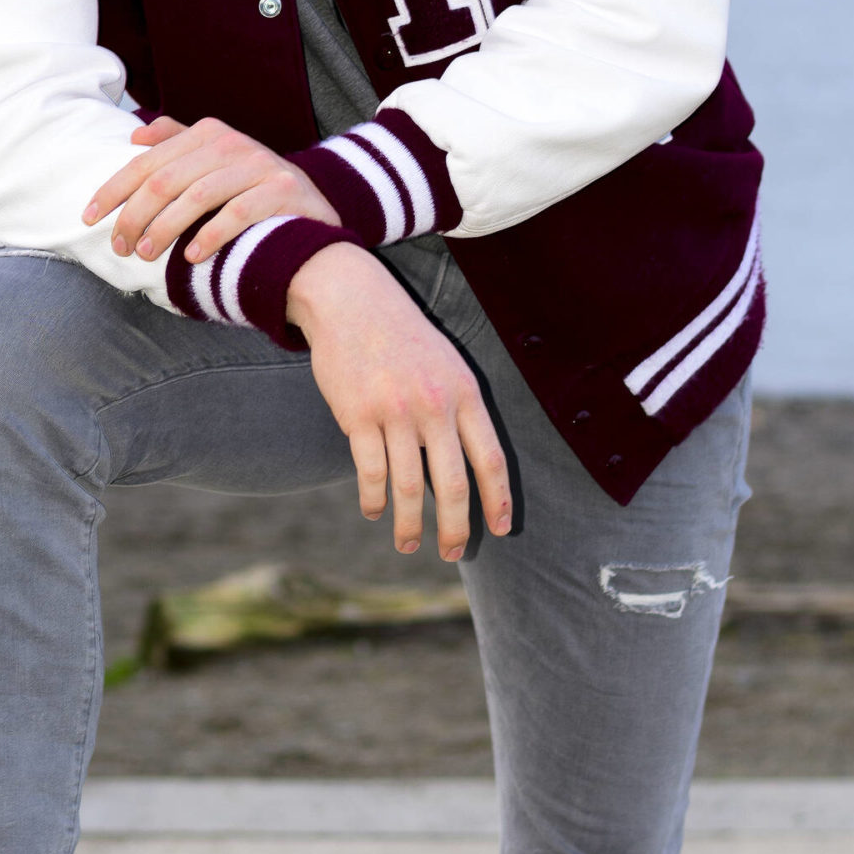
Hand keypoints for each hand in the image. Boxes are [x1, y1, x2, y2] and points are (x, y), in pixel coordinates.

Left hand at [83, 116, 339, 262]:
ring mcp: (259, 166)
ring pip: (197, 197)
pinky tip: (190, 257)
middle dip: (135, 217)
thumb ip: (178, 143)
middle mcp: (232, 144)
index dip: (113, 190)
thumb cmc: (252, 192)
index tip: (88, 217)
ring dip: (164, 229)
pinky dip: (209, 236)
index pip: (147, 161)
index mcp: (208, 134)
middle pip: (166, 181)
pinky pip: (237, 213)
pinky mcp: (282, 191)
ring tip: (146, 255)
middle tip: (121, 248)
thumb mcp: (216, 160)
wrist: (314, 214)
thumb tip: (135, 135)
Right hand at [285, 242, 511, 561]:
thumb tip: (467, 468)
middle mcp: (435, 405)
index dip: (498, 500)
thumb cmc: (402, 337)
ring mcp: (396, 411)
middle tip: (453, 553)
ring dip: (411, 524)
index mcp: (465, 393)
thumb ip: (459, 410)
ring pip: (410, 486)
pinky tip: (375, 511)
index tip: (501, 530)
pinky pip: (370, 472)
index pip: (492, 458)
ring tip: (409, 543)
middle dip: (456, 526)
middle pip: (454, 483)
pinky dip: (374, 500)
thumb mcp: (446, 364)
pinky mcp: (358, 416)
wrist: (351, 300)